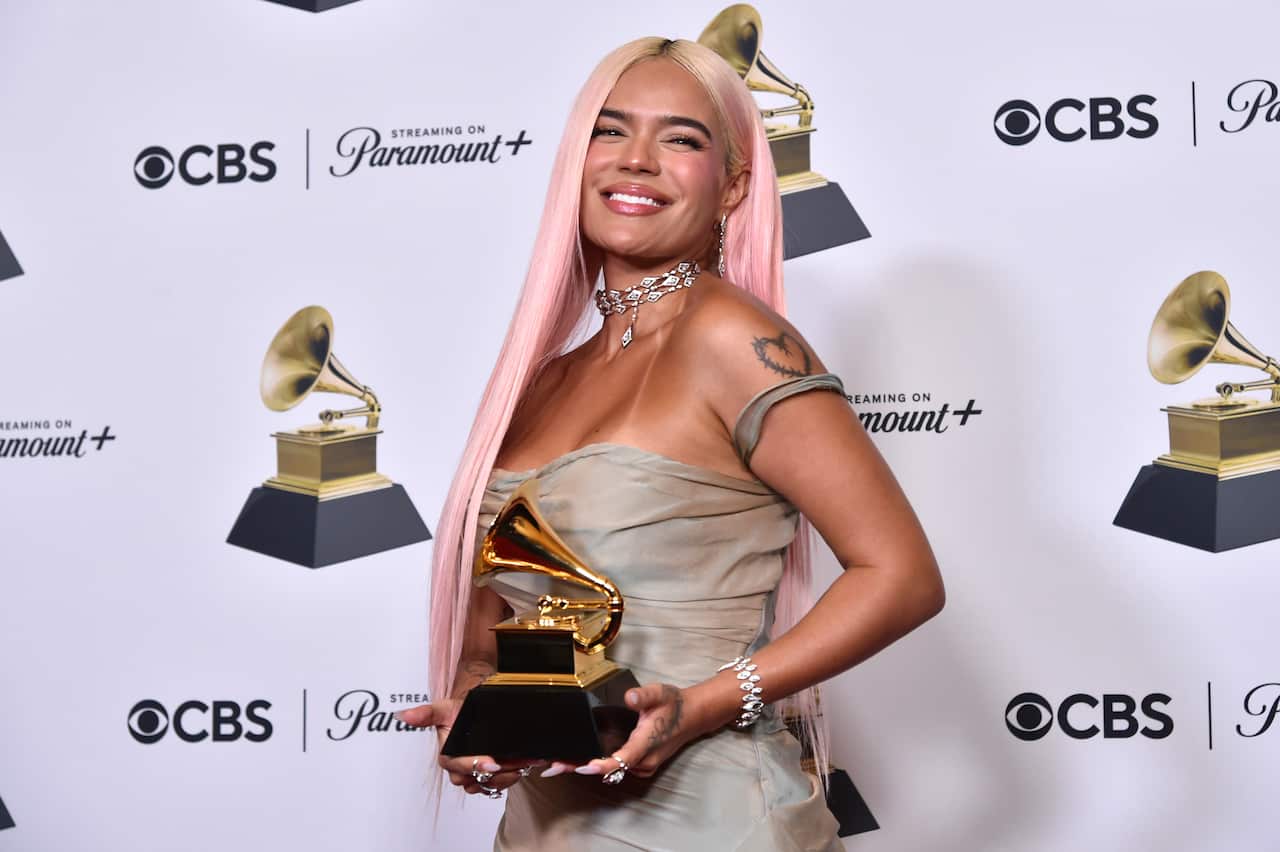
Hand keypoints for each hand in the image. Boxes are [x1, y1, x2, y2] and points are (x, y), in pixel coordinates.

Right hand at [395, 699, 544, 795]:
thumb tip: (404, 715)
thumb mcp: (443, 708)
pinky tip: (521, 767)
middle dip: (495, 775)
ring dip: (506, 777)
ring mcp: (476, 773)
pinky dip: (511, 777)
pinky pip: (499, 783)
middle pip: (476, 780)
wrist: (471, 712)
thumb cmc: (457, 712)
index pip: (460, 768)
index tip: (492, 761)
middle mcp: (460, 768)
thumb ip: (425, 714)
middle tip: (511, 764)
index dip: (476, 766)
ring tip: (521, 765)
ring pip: (489, 784)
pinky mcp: (489, 775)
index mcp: (448, 756)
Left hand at [567, 683, 711, 781]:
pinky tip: (579, 760)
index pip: (621, 760)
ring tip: (558, 765)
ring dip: (586, 768)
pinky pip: (616, 768)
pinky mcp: (640, 764)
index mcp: (646, 744)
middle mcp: (644, 761)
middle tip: (551, 768)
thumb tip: (629, 697)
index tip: (581, 766)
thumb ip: (643, 695)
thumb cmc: (674, 704)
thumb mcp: (660, 692)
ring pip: (611, 771)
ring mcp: (642, 765)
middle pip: (609, 770)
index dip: (601, 766)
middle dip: (581, 768)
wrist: (693, 716)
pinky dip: (598, 765)